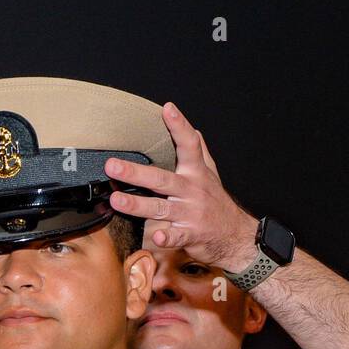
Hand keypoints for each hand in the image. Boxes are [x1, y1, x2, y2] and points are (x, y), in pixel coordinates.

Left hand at [104, 102, 259, 272]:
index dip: (179, 127)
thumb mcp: (211, 174)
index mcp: (196, 173)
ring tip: (117, 200)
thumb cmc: (217, 203)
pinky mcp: (190, 235)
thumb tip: (193, 130)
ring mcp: (190, 213)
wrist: (235, 236)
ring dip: (138, 205)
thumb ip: (200, 152)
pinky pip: (176, 237)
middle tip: (113, 165)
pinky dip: (167, 237)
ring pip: (160, 208)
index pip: (188, 145)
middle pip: (162, 179)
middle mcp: (192, 191)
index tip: (167, 110)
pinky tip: (156, 237)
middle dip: (136, 172)